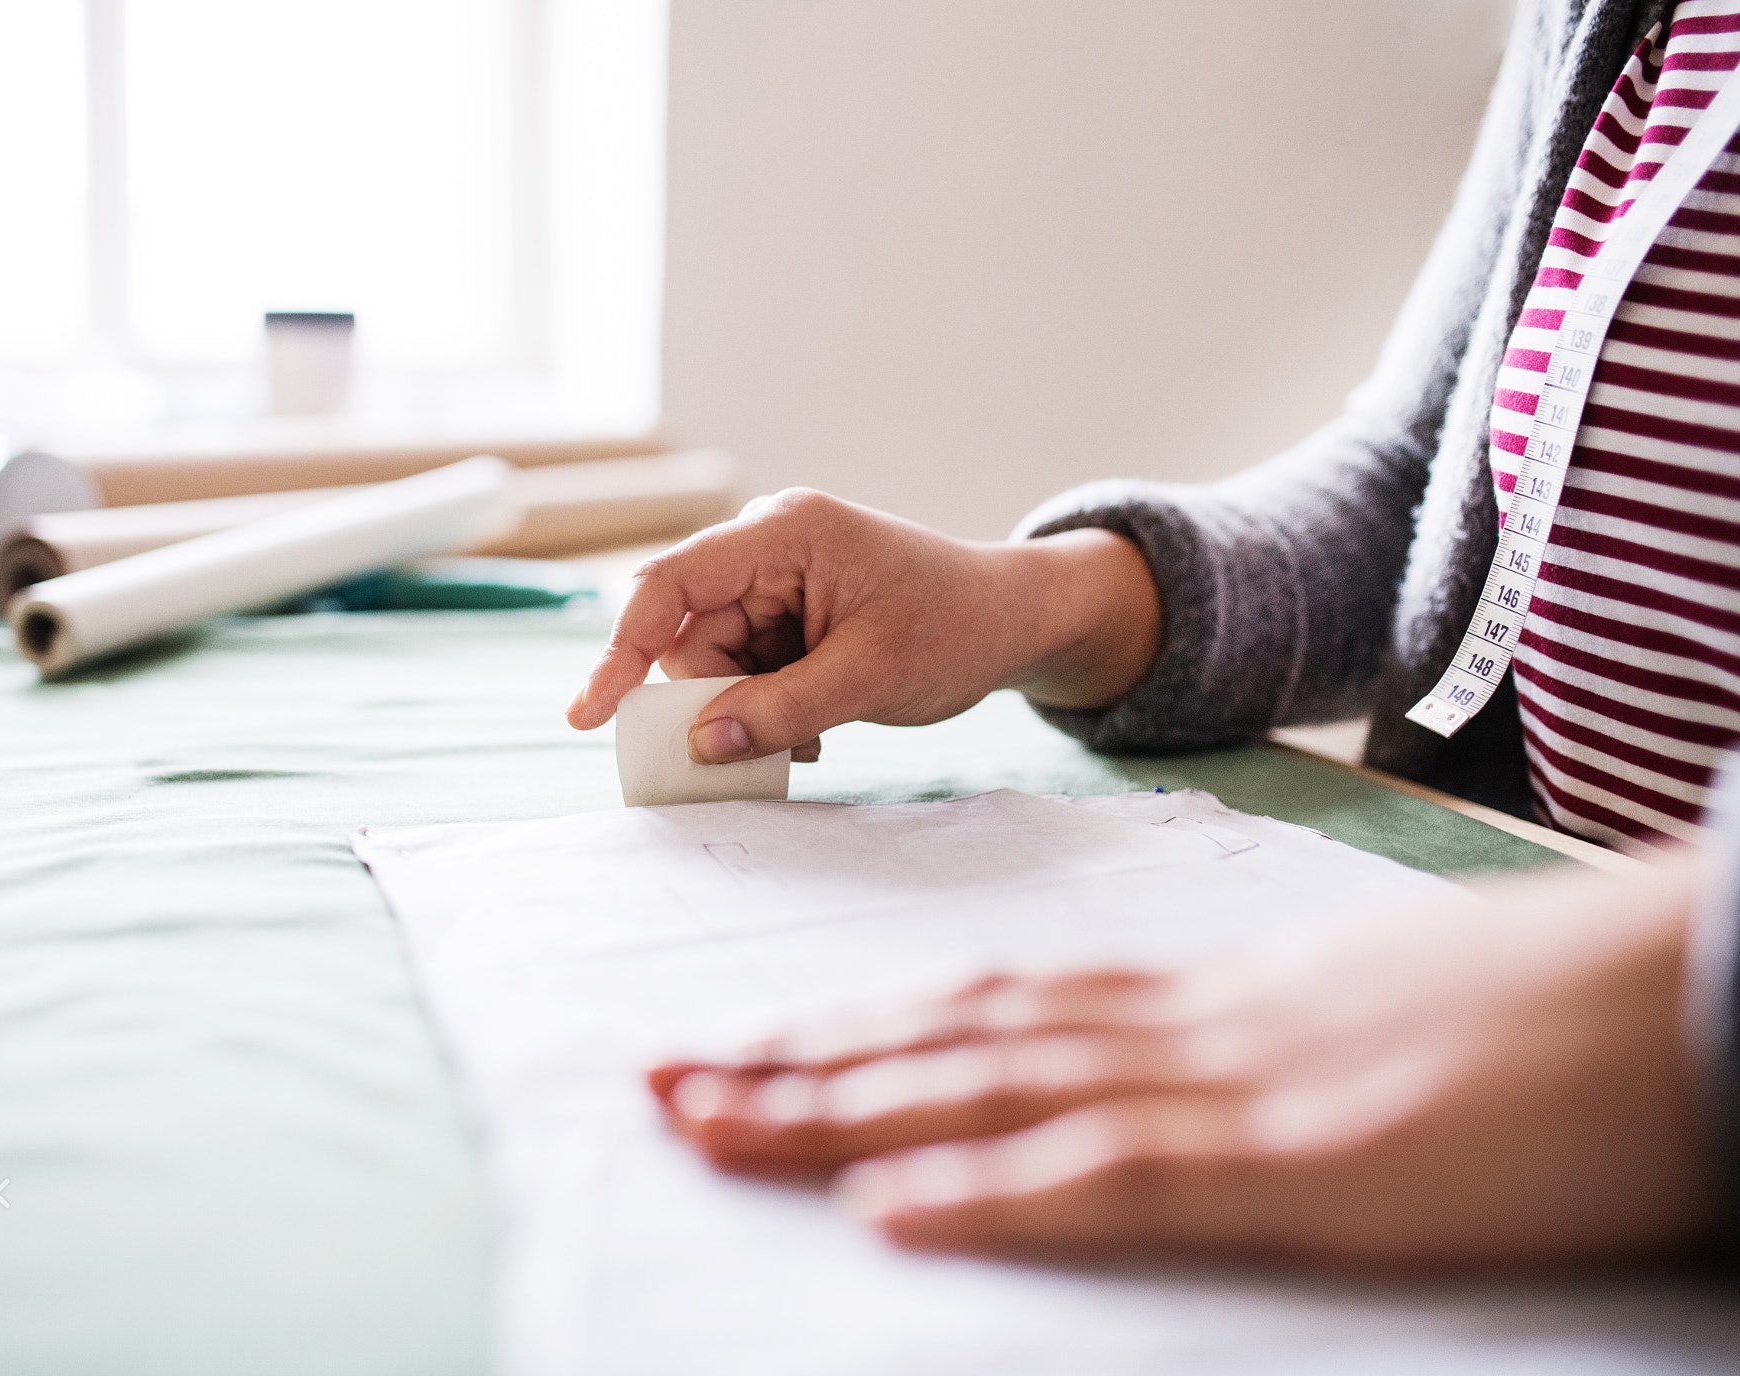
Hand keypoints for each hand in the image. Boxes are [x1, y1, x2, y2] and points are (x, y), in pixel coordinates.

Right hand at [565, 488, 1161, 763]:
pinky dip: (764, 705)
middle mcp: (767, 547)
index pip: (670, 584)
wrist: (1013, 621)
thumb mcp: (871, 677)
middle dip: (709, 700)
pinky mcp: (786, 613)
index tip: (592, 713)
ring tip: (812, 733)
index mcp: (784, 534)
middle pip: (687, 634)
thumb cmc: (956, 628)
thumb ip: (782, 710)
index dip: (621, 647)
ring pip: (712, 661)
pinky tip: (815, 723)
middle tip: (750, 752)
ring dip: (744, 709)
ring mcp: (775, 580)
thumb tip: (700, 744)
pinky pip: (742, 668)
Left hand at [649, 852, 1715, 1268]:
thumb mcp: (1360, 1023)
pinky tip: (890, 1206)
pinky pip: (1122, 1180)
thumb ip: (1248, 1046)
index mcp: (1202, 1001)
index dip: (860, 1026)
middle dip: (799, 1064)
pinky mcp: (1310, 1169)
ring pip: (996, 1094)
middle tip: (663, 1083)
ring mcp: (1239, 1093)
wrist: (1683, 981)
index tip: (750, 1044)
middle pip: (955, 1039)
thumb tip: (1158, 1079)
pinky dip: (995, 1193)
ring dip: (842, 1114)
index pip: (992, 1005)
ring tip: (712, 1125)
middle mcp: (1187, 1030)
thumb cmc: (1539, 1017)